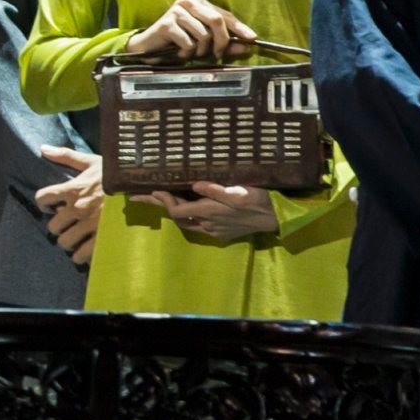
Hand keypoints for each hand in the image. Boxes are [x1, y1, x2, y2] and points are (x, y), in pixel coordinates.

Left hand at [35, 146, 104, 265]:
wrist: (143, 185)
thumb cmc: (116, 173)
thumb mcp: (91, 161)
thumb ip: (65, 156)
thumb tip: (43, 148)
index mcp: (72, 189)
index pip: (42, 198)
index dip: (43, 203)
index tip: (50, 205)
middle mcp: (77, 209)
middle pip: (52, 226)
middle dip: (57, 226)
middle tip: (65, 224)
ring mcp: (90, 225)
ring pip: (65, 242)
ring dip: (68, 242)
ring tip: (74, 239)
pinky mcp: (103, 237)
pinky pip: (84, 254)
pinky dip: (82, 255)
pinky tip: (86, 250)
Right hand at [127, 0, 255, 62]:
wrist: (148, 48)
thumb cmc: (178, 42)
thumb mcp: (205, 42)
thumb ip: (226, 43)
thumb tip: (248, 46)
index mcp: (199, 2)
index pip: (224, 15)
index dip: (239, 28)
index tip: (251, 39)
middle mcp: (188, 2)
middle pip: (216, 21)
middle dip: (222, 41)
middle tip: (217, 54)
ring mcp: (176, 11)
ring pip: (203, 34)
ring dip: (200, 49)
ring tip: (191, 51)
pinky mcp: (167, 23)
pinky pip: (188, 42)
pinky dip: (186, 52)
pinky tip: (178, 51)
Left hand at [134, 182, 279, 240]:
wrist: (278, 218)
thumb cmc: (260, 201)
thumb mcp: (240, 191)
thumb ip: (216, 190)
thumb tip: (194, 185)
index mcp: (210, 212)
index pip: (176, 212)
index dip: (163, 202)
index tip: (154, 189)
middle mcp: (208, 224)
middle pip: (177, 217)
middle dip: (159, 205)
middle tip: (141, 195)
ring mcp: (215, 231)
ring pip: (186, 223)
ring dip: (173, 211)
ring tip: (160, 198)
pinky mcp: (221, 234)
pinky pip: (198, 227)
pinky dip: (188, 216)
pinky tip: (187, 207)